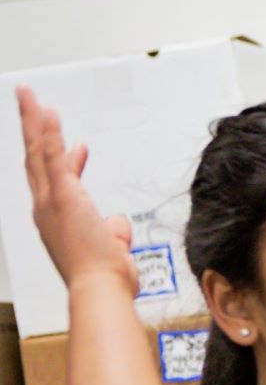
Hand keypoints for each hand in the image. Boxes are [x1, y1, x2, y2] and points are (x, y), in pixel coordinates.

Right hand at [16, 87, 137, 296]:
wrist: (100, 288)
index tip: (76, 148)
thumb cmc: (105, 276)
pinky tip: (46, 112)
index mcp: (55, 220)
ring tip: (30, 96)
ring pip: (37, 152)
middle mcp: (46, 208)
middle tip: (29, 106)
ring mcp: (51, 201)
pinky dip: (47, 133)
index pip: (54, 183)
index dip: (60, 161)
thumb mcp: (112, 247)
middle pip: (33, 161)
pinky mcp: (62, 196)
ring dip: (33, 122)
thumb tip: (116, 224)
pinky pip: (51, 157)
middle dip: (30, 132)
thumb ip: (113, 232)